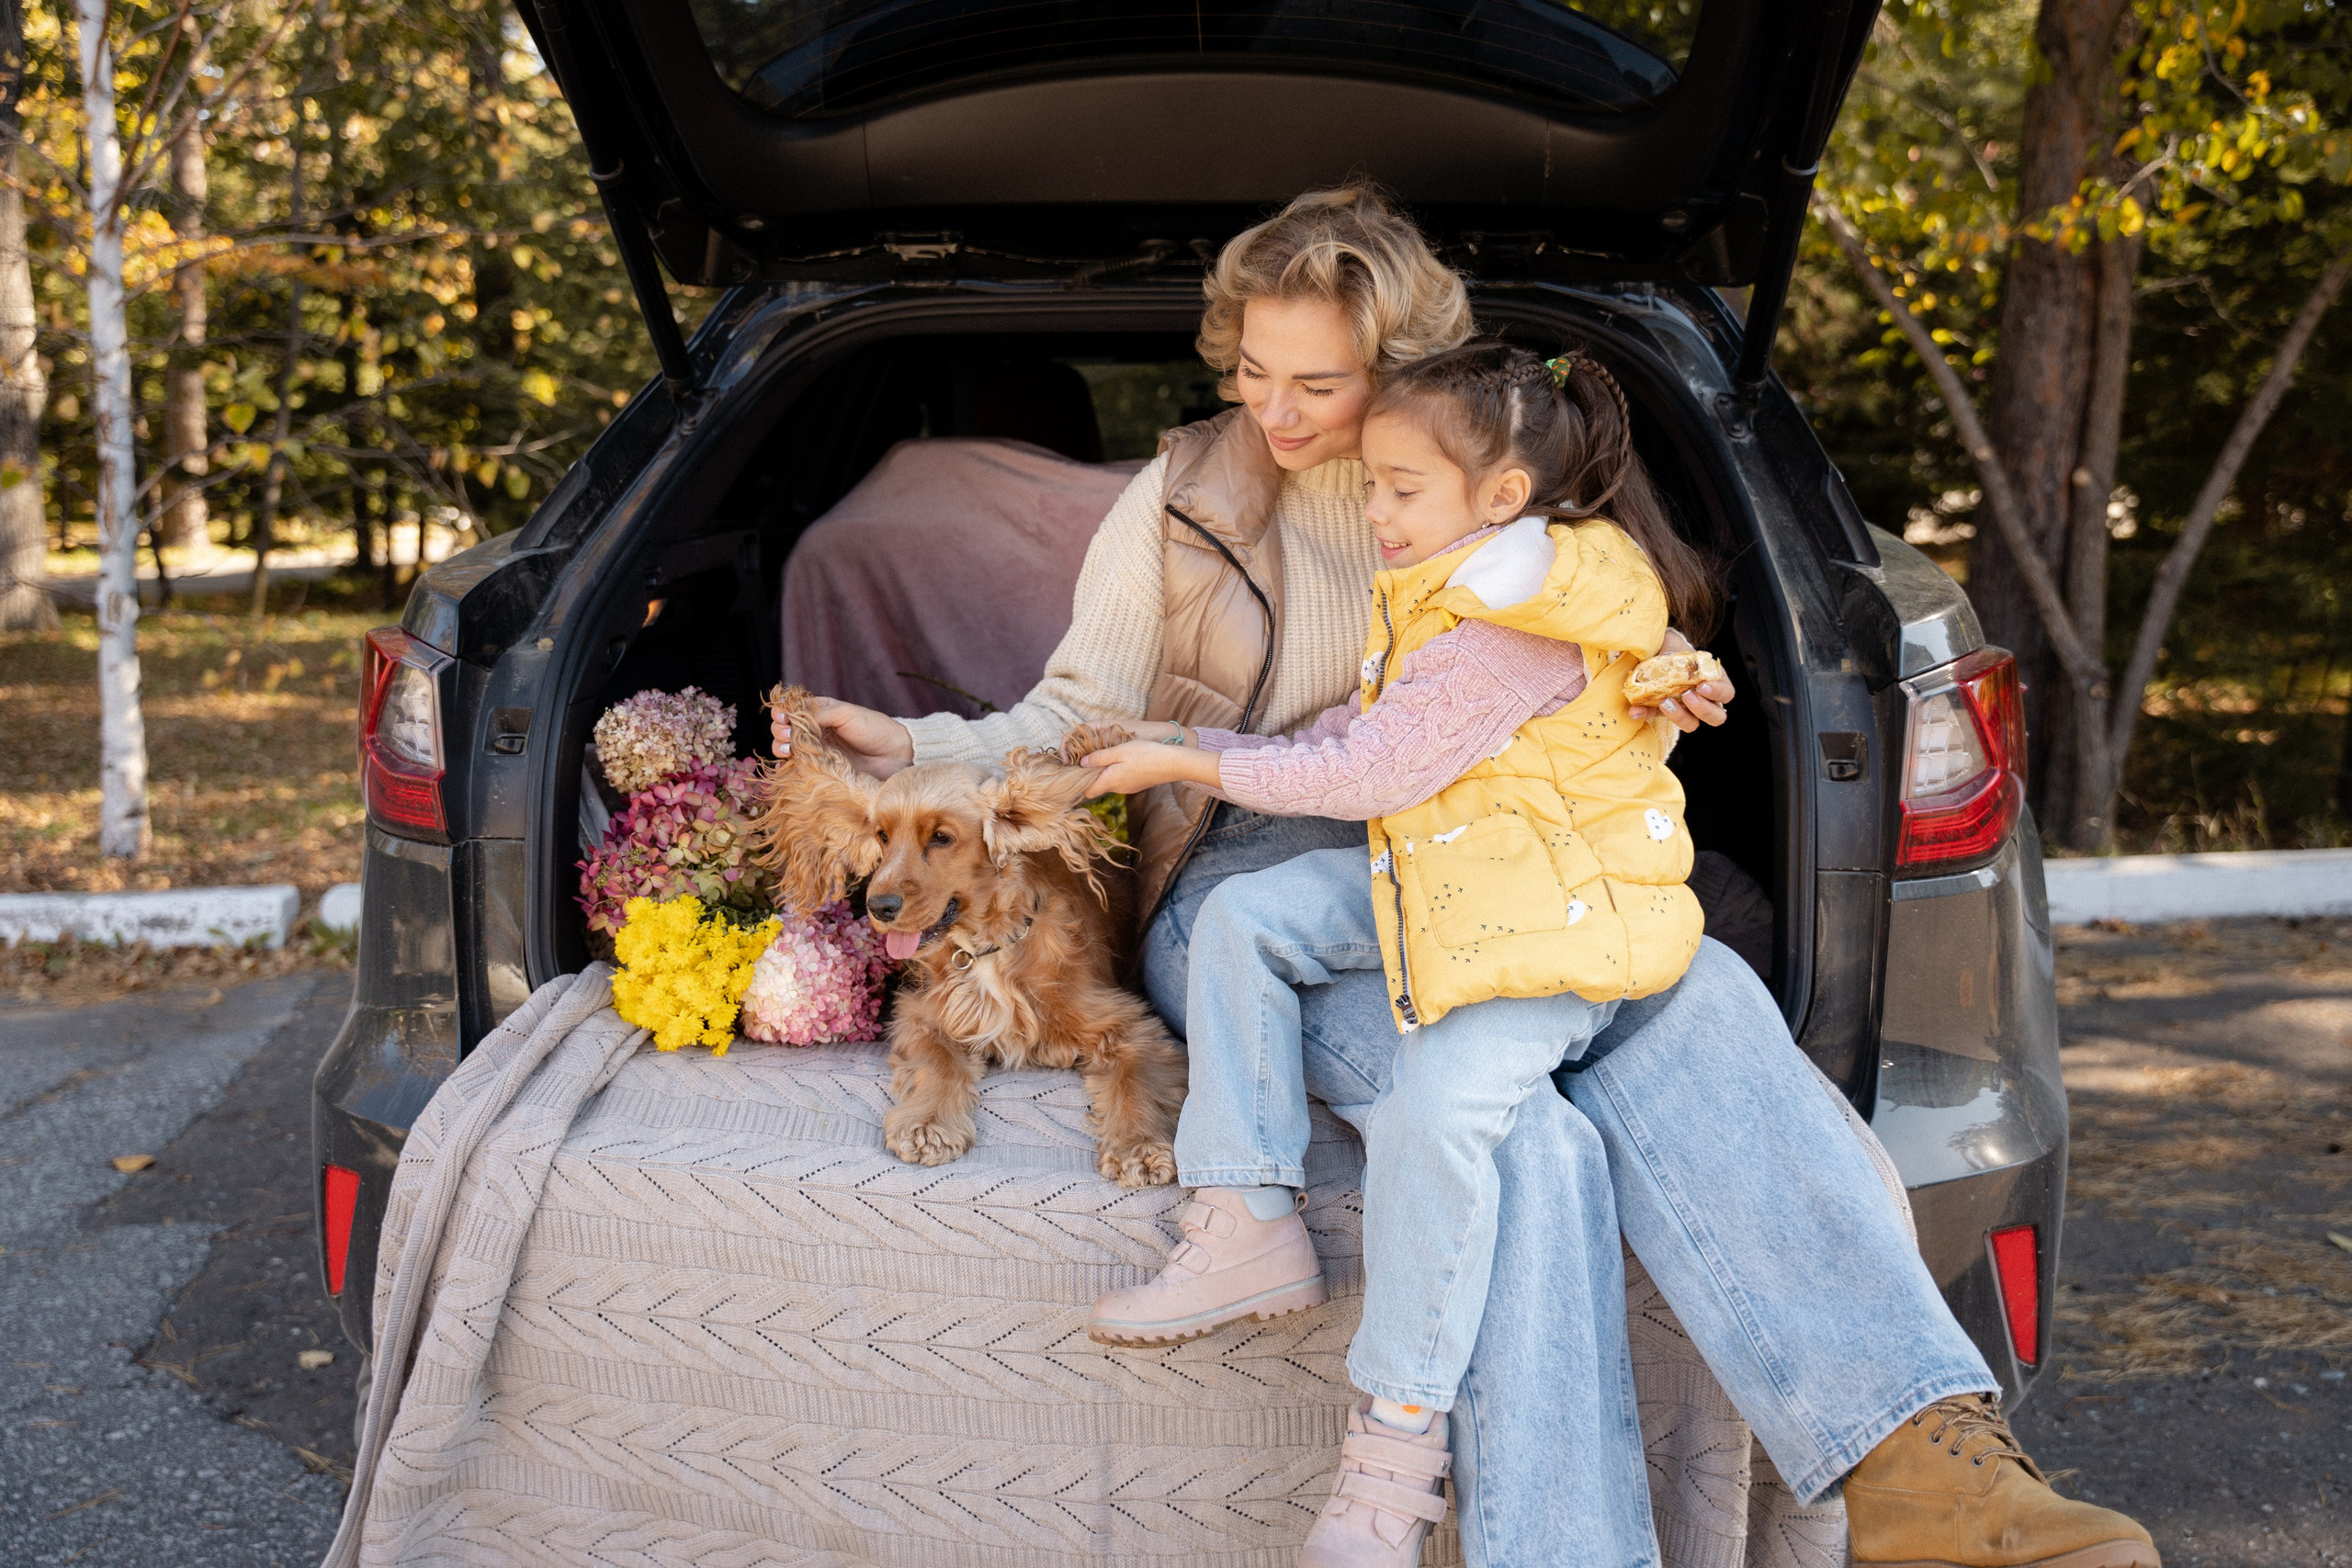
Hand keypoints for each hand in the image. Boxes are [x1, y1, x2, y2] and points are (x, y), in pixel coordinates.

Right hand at [771, 695, 914, 779]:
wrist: (895, 755)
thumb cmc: (874, 729)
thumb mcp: (846, 714)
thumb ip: (819, 713)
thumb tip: (792, 718)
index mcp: (820, 713)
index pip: (791, 711)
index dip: (782, 713)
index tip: (783, 718)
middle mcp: (815, 732)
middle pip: (784, 730)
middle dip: (779, 731)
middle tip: (788, 735)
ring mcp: (816, 752)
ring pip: (786, 749)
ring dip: (780, 748)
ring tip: (788, 750)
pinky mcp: (821, 770)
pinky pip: (797, 769)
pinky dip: (787, 768)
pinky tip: (786, 766)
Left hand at [1079, 735, 1219, 796]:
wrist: (1173, 764)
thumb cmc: (1146, 754)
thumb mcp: (1119, 751)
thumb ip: (1099, 757)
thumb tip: (1081, 763)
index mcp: (1110, 781)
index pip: (1086, 792)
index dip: (1077, 783)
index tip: (1073, 769)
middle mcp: (1117, 788)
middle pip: (1097, 786)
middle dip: (1090, 776)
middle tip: (1087, 758)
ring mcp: (1128, 788)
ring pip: (1109, 782)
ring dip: (1103, 772)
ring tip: (1103, 755)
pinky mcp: (1137, 784)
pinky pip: (1120, 780)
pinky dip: (1115, 772)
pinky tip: (1121, 760)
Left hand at [1628, 628, 1735, 733]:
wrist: (1655, 651)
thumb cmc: (1673, 647)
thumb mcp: (1675, 645)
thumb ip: (1671, 650)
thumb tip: (1664, 659)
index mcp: (1714, 681)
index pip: (1727, 694)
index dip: (1717, 693)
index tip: (1702, 685)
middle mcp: (1704, 700)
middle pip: (1716, 716)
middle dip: (1703, 709)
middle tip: (1687, 696)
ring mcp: (1685, 709)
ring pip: (1692, 724)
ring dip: (1680, 717)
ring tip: (1665, 702)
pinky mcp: (1663, 711)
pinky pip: (1656, 717)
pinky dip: (1645, 714)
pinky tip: (1635, 711)